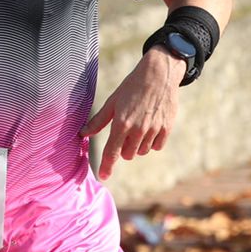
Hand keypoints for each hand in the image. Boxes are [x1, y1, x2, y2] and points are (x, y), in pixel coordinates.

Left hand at [85, 48, 181, 179]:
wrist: (159, 75)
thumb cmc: (132, 87)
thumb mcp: (112, 102)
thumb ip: (98, 121)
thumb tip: (83, 134)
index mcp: (121, 124)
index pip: (112, 152)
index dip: (106, 166)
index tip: (103, 176)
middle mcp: (138, 130)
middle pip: (128, 155)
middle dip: (123, 149)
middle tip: (124, 133)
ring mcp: (153, 130)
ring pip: (142, 151)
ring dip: (138, 145)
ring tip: (138, 127)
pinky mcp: (166, 128)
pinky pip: (157, 146)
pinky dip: (152, 142)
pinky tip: (150, 129)